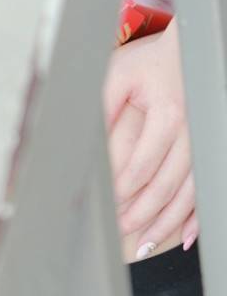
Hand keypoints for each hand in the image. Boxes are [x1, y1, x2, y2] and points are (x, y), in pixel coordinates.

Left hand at [103, 25, 197, 253]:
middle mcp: (193, 132)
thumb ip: (103, 111)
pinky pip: (207, 190)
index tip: (106, 207)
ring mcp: (206, 142)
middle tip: (120, 231)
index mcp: (168, 115)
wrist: (188, 50)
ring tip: (146, 245)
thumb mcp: (118, 77)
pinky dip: (197, 217)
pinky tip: (186, 238)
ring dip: (167, 224)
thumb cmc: (150, 63)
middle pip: (166, 186)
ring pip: (190, 194)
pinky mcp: (211, 149)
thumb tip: (84, 146)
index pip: (142, 165)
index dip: (122, 191)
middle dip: (142, 214)